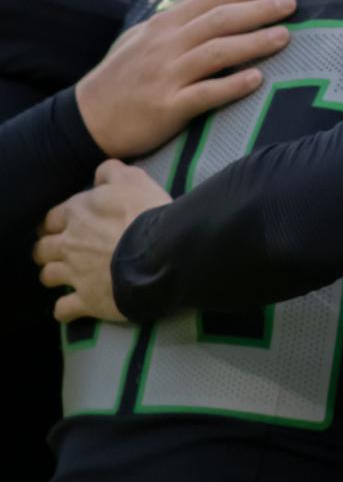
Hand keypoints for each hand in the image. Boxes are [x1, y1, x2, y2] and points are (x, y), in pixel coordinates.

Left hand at [35, 161, 170, 321]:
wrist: (160, 253)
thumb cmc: (147, 213)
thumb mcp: (134, 179)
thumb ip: (112, 172)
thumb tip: (102, 172)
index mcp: (76, 213)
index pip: (52, 218)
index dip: (58, 221)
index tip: (67, 225)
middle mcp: (68, 243)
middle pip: (42, 249)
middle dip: (48, 250)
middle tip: (63, 251)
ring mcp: (74, 274)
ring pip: (48, 277)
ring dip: (54, 276)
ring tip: (66, 277)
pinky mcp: (86, 300)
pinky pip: (63, 309)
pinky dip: (66, 309)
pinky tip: (72, 306)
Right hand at [76, 0, 293, 157]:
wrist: (85, 119)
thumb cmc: (120, 78)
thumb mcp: (140, 39)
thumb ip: (174, 23)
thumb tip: (212, 6)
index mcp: (163, 26)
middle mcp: (166, 46)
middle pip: (219, 21)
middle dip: (258, 9)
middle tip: (291, 4)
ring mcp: (166, 76)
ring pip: (217, 53)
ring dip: (254, 43)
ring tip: (285, 36)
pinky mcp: (167, 107)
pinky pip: (205, 94)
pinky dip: (232, 86)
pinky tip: (257, 80)